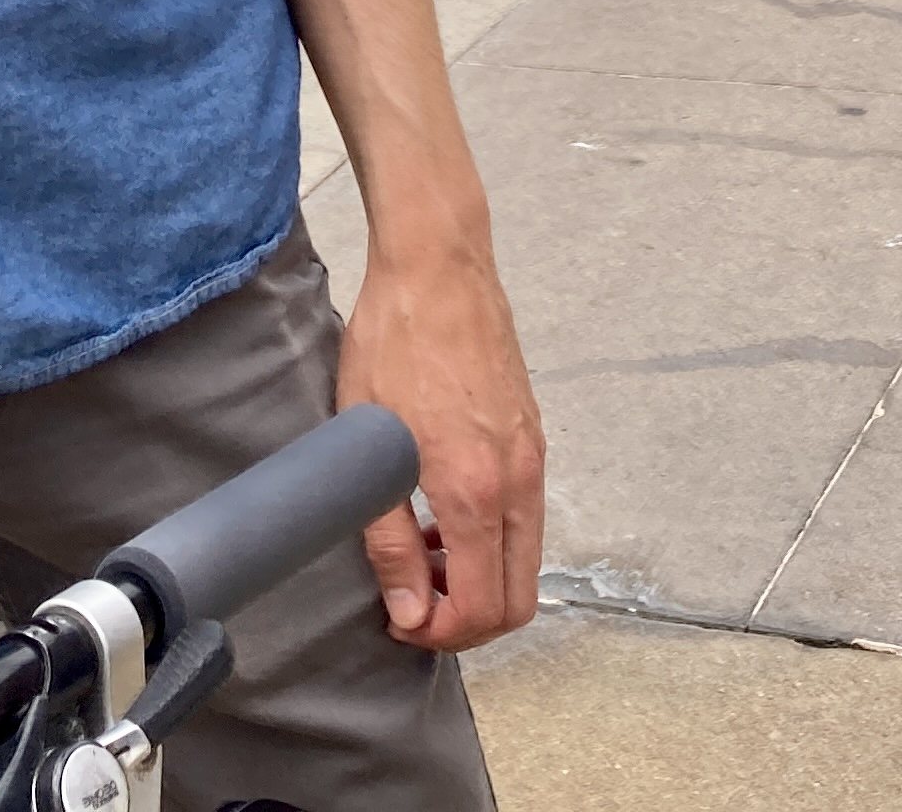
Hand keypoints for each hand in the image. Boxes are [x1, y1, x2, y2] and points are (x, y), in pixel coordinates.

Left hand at [337, 232, 543, 651]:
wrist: (438, 267)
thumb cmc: (393, 344)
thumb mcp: (368, 444)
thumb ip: (389, 538)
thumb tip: (410, 610)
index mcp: (476, 491)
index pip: (482, 607)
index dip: (440, 634)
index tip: (400, 619)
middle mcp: (518, 482)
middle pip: (518, 599)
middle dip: (467, 621)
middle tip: (413, 603)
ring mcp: (533, 459)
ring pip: (526, 561)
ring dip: (479, 579)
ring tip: (422, 555)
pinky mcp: (533, 438)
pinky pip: (526, 519)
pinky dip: (493, 541)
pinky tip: (444, 513)